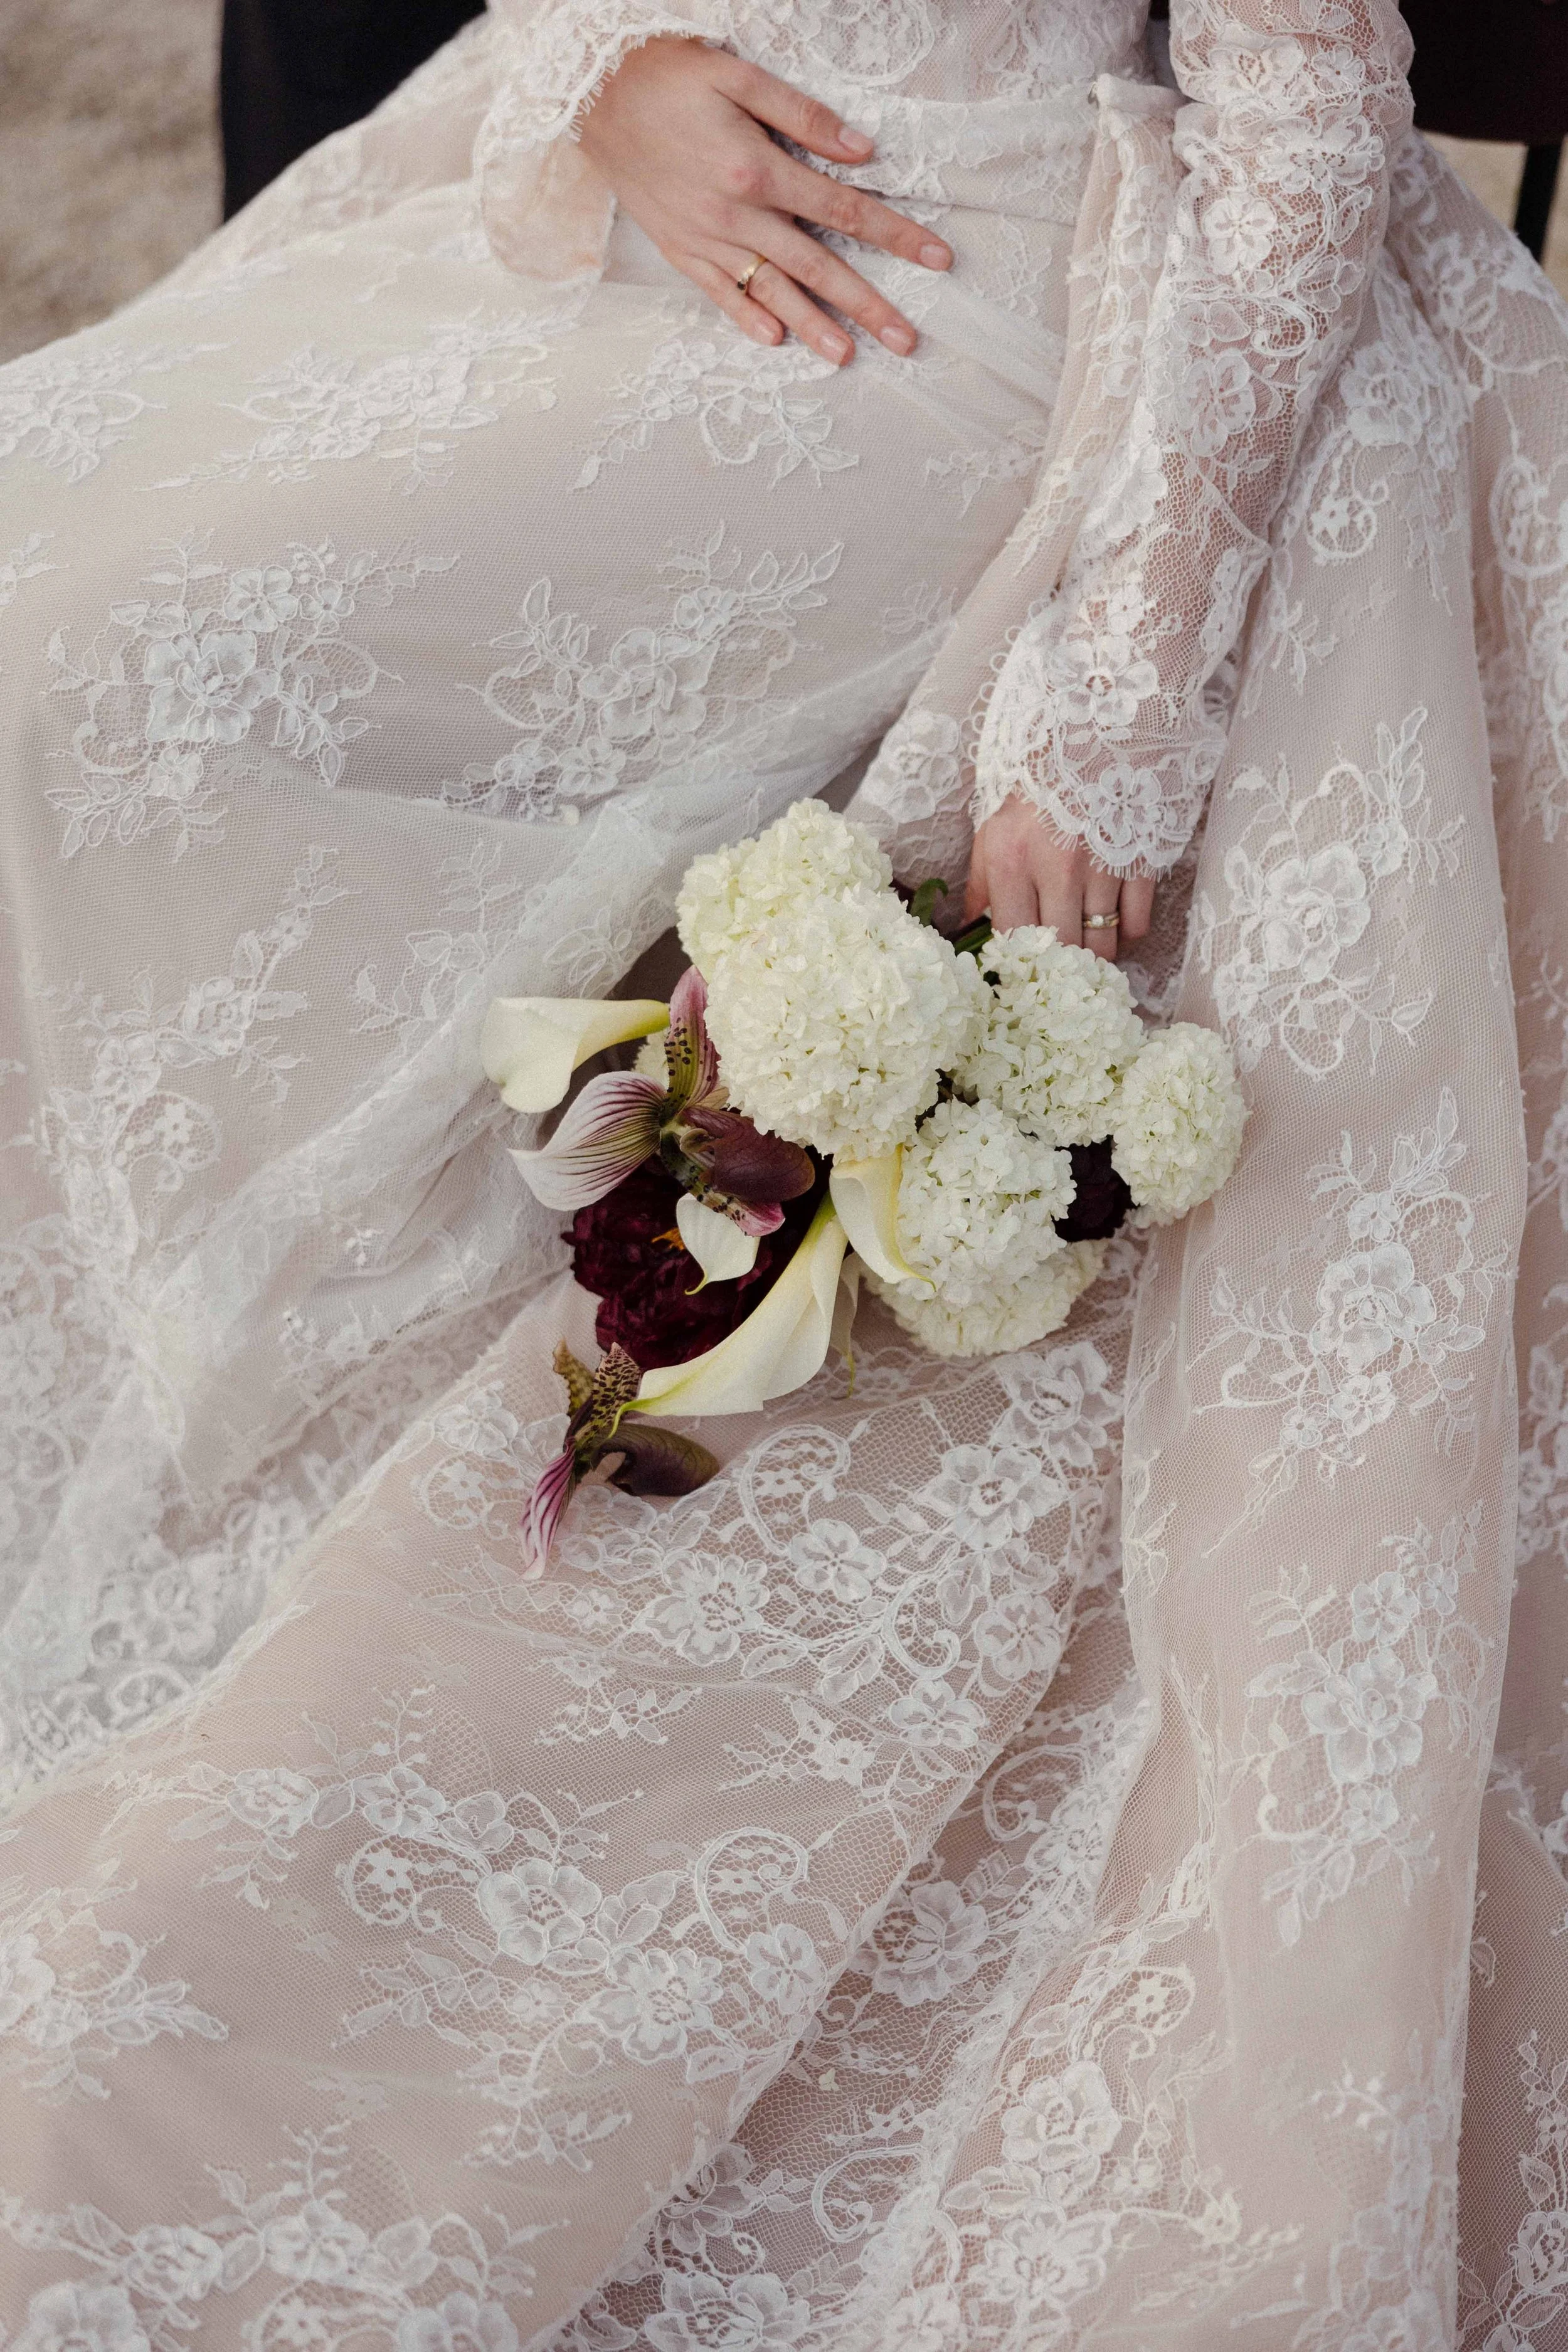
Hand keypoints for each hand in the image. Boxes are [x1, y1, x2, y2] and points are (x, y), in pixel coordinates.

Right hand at [577, 37, 950, 364]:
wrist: (594, 97)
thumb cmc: (670, 78)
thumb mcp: (739, 77)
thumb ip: (802, 116)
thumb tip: (861, 151)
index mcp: (758, 169)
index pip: (844, 209)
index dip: (895, 235)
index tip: (936, 259)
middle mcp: (736, 215)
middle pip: (817, 267)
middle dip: (867, 305)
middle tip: (907, 340)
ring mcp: (707, 238)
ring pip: (772, 291)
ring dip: (814, 327)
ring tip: (849, 356)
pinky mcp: (680, 249)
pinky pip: (719, 292)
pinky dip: (747, 318)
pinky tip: (775, 341)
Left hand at [963, 796, 1154, 958]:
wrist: (1095, 727)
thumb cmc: (1036, 781)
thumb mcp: (994, 824)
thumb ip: (980, 881)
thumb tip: (968, 928)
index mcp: (1012, 860)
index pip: (1013, 939)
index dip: (1018, 964)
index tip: (1022, 969)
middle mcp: (1057, 868)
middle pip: (1063, 950)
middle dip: (1062, 967)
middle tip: (1060, 963)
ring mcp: (1104, 865)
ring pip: (1104, 946)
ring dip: (1096, 954)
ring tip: (1087, 944)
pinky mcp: (1141, 859)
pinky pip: (1138, 924)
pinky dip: (1126, 933)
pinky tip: (1114, 921)